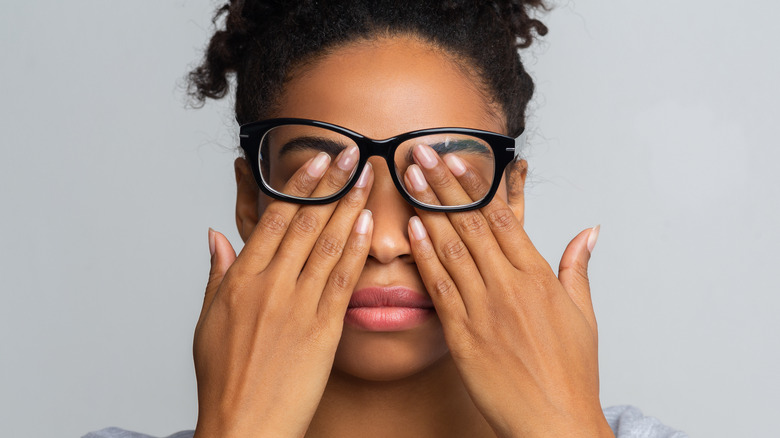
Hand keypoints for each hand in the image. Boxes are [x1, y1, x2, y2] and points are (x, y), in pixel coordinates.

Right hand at [193, 148, 373, 437]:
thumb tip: (215, 236)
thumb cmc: (224, 377)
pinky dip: (357, 249)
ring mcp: (299, 305)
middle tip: (353, 153)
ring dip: (351, 206)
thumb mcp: (207, 321)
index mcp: (240, 279)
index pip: (274, 219)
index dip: (299, 185)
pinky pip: (344, 280)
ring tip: (368, 177)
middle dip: (332, 183)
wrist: (244, 424)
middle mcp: (271, 285)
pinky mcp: (324, 329)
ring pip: (329, 244)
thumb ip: (216, 273)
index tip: (318, 159)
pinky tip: (369, 224)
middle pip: (306, 222)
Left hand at [403, 144, 612, 437]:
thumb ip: (577, 267)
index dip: (477, 185)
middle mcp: (508, 286)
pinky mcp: (462, 335)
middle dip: (444, 184)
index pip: (502, 217)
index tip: (457, 158)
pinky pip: (440, 288)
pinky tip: (412, 230)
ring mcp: (483, 309)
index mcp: (538, 276)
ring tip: (409, 178)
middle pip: (471, 223)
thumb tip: (589, 231)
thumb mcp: (583, 313)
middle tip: (422, 152)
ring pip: (451, 248)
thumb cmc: (570, 371)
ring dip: (427, 209)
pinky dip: (425, 256)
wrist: (553, 421)